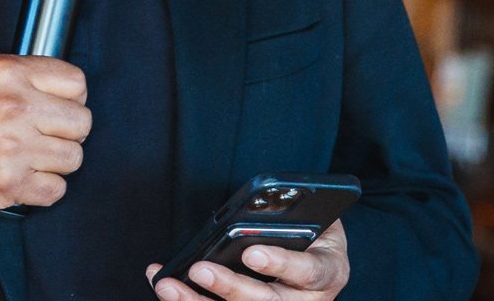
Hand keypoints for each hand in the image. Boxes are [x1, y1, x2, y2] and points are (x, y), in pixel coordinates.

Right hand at [0, 52, 90, 213]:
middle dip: (70, 129)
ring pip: (73, 157)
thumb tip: (60, 86)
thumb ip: (23, 71)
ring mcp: (14, 149)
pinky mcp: (10, 185)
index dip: (74, 96)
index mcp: (9, 74)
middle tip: (50, 133)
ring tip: (35, 155)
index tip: (62, 105)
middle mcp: (16, 108)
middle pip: (82, 122)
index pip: (77, 82)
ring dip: (57, 159)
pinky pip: (57, 190)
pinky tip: (27, 175)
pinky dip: (46, 187)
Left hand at [146, 220, 348, 300]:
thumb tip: (258, 206)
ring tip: (168, 285)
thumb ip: (290, 215)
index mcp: (328, 272)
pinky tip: (165, 286)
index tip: (252, 253)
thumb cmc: (313, 232)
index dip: (280, 264)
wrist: (318, 252)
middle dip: (229, 287)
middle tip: (200, 269)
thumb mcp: (313, 219)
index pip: (307, 272)